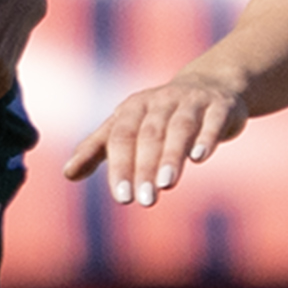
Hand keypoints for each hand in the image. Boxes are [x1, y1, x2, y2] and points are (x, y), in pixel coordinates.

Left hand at [59, 65, 246, 208]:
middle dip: (145, 167)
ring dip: (172, 155)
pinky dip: (206, 137)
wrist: (210, 86)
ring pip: (180, 127)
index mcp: (134, 108)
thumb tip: (68, 174)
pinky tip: (199, 157)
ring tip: (167, 184)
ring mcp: (191, 102)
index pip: (122, 137)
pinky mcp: (219, 107)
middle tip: (145, 200)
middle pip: (149, 135)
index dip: (121, 166)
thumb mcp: (126, 127)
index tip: (122, 198)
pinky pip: (213, 120)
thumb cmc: (159, 116)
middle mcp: (161, 101)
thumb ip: (97, 149)